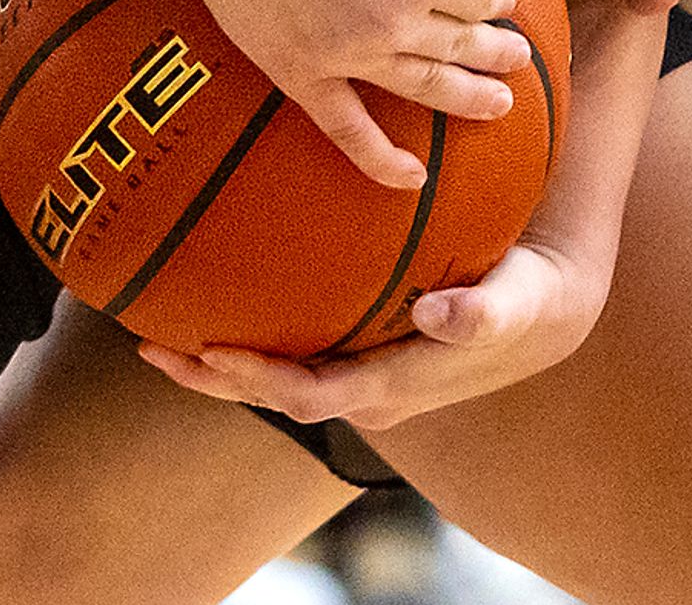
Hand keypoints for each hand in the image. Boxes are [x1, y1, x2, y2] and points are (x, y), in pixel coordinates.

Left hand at [138, 229, 607, 429]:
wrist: (541, 308)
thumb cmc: (527, 297)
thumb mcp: (517, 301)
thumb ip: (482, 313)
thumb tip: (440, 316)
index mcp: (396, 383)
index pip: (312, 394)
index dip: (260, 378)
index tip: (214, 351)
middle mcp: (368, 389)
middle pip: (274, 394)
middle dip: (212, 378)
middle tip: (150, 345)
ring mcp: (358, 374)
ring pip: (274, 377)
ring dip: (214, 364)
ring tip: (153, 332)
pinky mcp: (355, 351)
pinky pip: (289, 351)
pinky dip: (245, 336)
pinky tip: (205, 297)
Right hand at [159, 0, 527, 190]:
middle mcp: (394, 20)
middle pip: (464, 45)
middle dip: (497, 53)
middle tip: (517, 61)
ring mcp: (347, 55)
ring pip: (426, 88)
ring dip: (468, 100)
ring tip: (499, 106)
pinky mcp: (301, 73)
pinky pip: (350, 130)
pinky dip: (383, 160)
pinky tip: (414, 178)